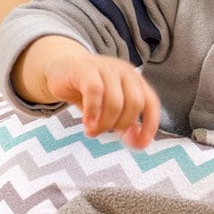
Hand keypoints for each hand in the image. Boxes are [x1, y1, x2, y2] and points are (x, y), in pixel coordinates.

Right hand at [14, 36, 161, 149]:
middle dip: (122, 124)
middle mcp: (125, 72)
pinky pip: (94, 92)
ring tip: (92, 131)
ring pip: (115, 101)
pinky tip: (86, 122)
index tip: (138, 146)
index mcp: (135, 80)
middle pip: (135, 103)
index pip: (151, 103)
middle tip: (105, 132)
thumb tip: (138, 143)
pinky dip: (92, 112)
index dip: (149, 126)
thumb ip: (125, 122)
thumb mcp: (109, 107)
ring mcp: (106, 68)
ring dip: (105, 123)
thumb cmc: (89, 91)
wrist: (61, 67)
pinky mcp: (85, 69)